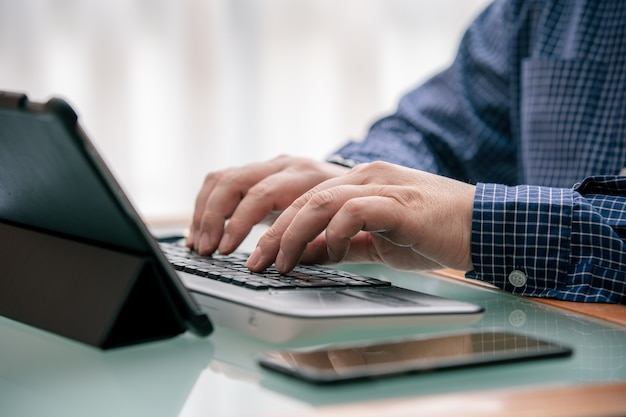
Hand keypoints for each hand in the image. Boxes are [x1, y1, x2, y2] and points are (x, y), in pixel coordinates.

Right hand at [187, 155, 348, 254]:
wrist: (360, 184)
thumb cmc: (353, 210)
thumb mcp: (344, 227)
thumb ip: (319, 245)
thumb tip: (287, 266)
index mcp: (306, 176)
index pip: (261, 195)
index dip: (240, 224)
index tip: (226, 252)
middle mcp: (284, 165)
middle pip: (234, 182)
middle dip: (213, 218)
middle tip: (206, 250)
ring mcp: (268, 166)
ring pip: (222, 179)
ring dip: (204, 212)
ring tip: (198, 245)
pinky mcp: (257, 174)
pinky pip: (221, 182)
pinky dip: (207, 206)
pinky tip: (202, 232)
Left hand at [246, 161, 475, 272]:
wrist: (482, 227)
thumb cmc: (431, 234)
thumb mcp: (373, 242)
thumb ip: (339, 245)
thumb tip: (303, 256)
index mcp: (357, 182)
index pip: (302, 198)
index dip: (274, 226)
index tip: (259, 256)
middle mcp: (364, 177)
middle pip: (301, 197)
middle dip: (271, 232)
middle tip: (256, 263)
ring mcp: (381, 186)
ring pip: (320, 201)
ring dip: (293, 235)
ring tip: (282, 264)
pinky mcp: (398, 203)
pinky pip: (354, 211)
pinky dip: (335, 234)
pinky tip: (333, 254)